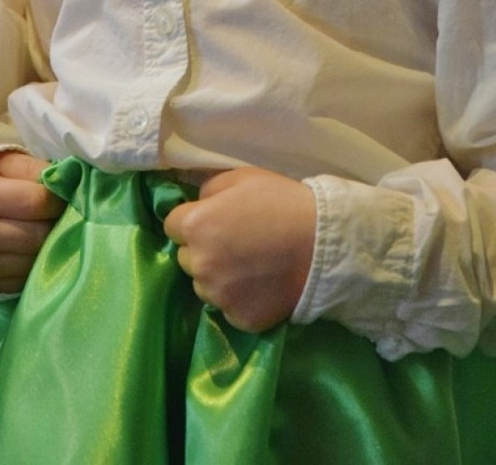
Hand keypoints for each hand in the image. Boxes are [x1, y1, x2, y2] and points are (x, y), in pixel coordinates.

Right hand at [0, 150, 64, 291]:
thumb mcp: (3, 164)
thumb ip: (34, 169)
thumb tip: (68, 181)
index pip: (38, 202)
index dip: (59, 197)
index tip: (65, 194)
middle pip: (41, 234)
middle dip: (59, 223)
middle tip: (63, 214)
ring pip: (38, 259)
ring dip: (52, 245)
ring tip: (49, 230)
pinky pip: (29, 277)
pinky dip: (39, 264)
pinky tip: (34, 249)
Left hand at [163, 167, 315, 332]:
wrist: (323, 243)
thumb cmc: (282, 202)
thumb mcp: (242, 177)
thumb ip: (210, 189)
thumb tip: (198, 203)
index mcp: (195, 225)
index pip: (173, 225)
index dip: (193, 220)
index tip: (214, 220)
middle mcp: (199, 263)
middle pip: (187, 257)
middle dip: (203, 249)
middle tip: (235, 242)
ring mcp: (218, 295)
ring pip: (205, 285)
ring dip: (218, 276)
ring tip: (251, 265)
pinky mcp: (239, 318)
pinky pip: (229, 307)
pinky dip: (240, 298)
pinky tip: (262, 284)